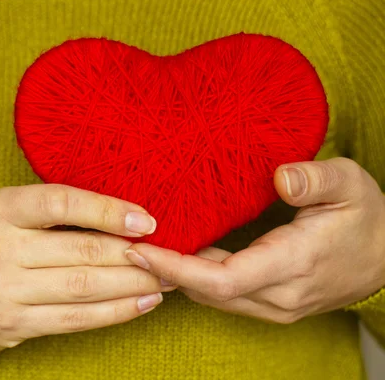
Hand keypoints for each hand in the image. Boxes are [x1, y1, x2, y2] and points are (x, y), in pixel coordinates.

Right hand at [0, 184, 174, 354]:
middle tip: (168, 253)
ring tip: (165, 279)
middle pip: (81, 249)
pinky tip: (143, 303)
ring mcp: (1, 288)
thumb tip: (124, 216)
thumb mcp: (10, 216)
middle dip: (133, 253)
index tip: (146, 221)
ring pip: (84, 285)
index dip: (108, 210)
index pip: (61, 203)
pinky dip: (116, 311)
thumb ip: (55, 212)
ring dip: (133, 283)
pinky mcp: (12, 323)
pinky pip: (76, 317)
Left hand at [124, 157, 384, 323]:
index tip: (139, 250)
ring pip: (211, 298)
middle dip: (162, 272)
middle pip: (207, 292)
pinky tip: (173, 257)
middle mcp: (279, 295)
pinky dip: (192, 279)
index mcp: (294, 264)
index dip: (176, 268)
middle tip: (123, 246)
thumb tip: (279, 177)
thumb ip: (315, 179)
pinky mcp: (270, 305)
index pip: (223, 279)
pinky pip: (221, 297)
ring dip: (174, 277)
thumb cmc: (366, 218)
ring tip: (138, 251)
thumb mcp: (350, 184)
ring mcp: (274, 306)